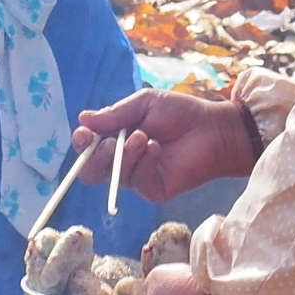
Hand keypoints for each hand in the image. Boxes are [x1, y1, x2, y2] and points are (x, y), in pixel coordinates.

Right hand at [71, 87, 259, 203]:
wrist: (213, 128)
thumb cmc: (181, 113)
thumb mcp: (144, 104)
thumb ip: (115, 114)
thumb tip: (82, 118)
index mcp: (116, 139)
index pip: (88, 148)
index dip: (81, 143)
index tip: (84, 133)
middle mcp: (122, 162)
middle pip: (91, 171)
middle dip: (96, 156)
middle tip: (110, 142)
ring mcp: (138, 178)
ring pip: (113, 177)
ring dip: (125, 154)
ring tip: (143, 136)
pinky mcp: (154, 190)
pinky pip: (137, 182)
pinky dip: (143, 162)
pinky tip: (157, 148)